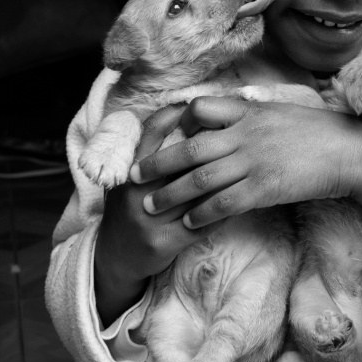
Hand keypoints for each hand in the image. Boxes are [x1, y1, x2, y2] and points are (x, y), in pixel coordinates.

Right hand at [93, 105, 225, 325]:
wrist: (117, 255)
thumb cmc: (132, 206)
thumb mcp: (133, 176)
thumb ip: (151, 151)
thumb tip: (179, 112)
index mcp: (129, 170)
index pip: (152, 132)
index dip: (176, 115)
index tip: (200, 106)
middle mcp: (136, 191)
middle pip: (179, 160)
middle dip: (209, 146)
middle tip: (233, 133)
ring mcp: (149, 218)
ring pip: (195, 192)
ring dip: (223, 178)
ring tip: (245, 163)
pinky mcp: (165, 242)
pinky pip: (202, 222)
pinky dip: (222, 210)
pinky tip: (240, 200)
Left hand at [133, 96, 361, 236]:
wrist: (348, 151)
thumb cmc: (318, 132)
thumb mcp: (280, 111)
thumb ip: (252, 114)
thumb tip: (232, 115)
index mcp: (248, 112)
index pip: (200, 109)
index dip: (176, 123)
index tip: (160, 136)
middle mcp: (244, 134)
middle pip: (189, 148)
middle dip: (158, 163)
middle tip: (134, 175)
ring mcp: (252, 161)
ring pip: (199, 178)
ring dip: (171, 194)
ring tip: (151, 205)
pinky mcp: (263, 187)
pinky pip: (224, 203)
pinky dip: (202, 213)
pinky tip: (188, 223)